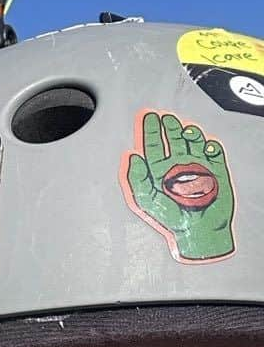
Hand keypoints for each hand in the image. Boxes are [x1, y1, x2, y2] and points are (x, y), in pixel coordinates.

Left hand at [125, 112, 234, 260]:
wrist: (200, 230)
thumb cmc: (173, 220)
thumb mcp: (147, 200)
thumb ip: (137, 178)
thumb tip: (131, 157)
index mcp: (160, 172)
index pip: (153, 146)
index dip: (150, 131)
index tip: (148, 117)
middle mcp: (177, 167)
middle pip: (172, 140)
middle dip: (169, 127)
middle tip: (165, 116)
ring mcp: (197, 166)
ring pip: (192, 141)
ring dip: (189, 132)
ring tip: (185, 128)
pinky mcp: (215, 169)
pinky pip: (213, 151)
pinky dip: (210, 144)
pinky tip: (205, 143)